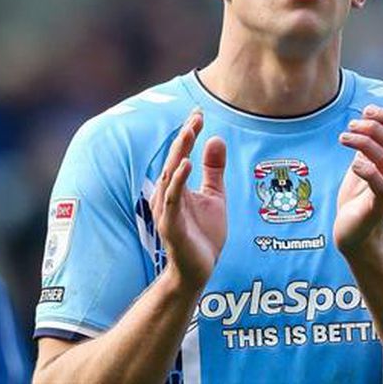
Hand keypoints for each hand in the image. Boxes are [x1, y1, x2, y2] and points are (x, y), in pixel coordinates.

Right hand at [150, 109, 226, 290]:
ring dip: (179, 152)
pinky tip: (185, 165)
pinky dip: (177, 182)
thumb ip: (213, 170)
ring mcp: (167, 210)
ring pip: (170, 176)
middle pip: (173, 159)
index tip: (198, 112)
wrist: (198, 271)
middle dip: (184, 136)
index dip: (188, 133)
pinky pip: (172, 200)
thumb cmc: (203, 234)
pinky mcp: (171, 226)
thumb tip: (216, 138)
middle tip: (195, 116)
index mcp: (176, 187)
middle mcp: (167, 195)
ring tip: (189, 132)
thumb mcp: (215, 196)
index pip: (180, 154)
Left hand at [335, 105, 382, 255]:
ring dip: (365, 143)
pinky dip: (366, 169)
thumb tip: (364, 123)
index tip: (367, 110)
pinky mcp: (379, 207)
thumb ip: (366, 150)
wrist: (355, 238)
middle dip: (374, 127)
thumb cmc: (358, 202)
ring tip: (344, 138)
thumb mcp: (362, 169)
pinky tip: (352, 164)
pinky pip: (380, 184)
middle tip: (351, 126)